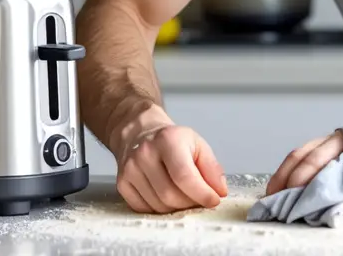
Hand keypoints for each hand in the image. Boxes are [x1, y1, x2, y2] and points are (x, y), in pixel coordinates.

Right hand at [113, 108, 227, 213]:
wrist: (140, 133)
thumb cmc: (171, 140)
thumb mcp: (197, 144)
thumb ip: (212, 168)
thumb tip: (219, 191)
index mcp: (167, 140)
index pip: (184, 176)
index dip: (202, 193)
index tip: (214, 200)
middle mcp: (145, 154)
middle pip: (170, 194)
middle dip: (190, 203)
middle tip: (200, 199)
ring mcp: (130, 169)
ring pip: (158, 205)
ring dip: (177, 208)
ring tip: (184, 196)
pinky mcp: (122, 183)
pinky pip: (145, 209)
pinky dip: (160, 209)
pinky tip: (166, 197)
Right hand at [265, 113, 342, 213]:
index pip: (319, 160)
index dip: (304, 179)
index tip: (295, 198)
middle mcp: (333, 140)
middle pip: (302, 156)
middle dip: (285, 178)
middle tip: (273, 200)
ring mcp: (328, 143)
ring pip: (299, 155)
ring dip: (283, 175)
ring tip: (271, 195)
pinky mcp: (328, 151)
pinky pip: (304, 158)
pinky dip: (292, 172)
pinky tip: (285, 186)